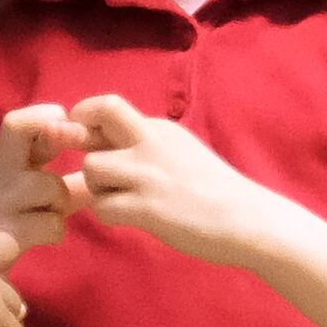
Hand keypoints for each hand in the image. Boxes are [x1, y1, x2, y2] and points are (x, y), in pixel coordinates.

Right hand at [0, 102, 84, 244]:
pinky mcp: (2, 234)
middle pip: (17, 126)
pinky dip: (55, 232)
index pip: (19, 122)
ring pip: (51, 184)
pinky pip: (51, 224)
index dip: (49, 115)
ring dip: (61, 201)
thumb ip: (58, 188)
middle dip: (56, 129)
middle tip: (74, 140)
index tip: (71, 126)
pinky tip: (41, 239)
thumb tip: (96, 181)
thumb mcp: (21, 201)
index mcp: (0, 162)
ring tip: (48, 217)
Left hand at [67, 92, 285, 271]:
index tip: (84, 137)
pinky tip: (129, 219)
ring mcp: (148, 174)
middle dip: (76, 135)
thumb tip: (99, 148)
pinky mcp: (148, 207)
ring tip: (118, 200)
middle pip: (95, 116)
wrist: (249, 221)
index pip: (108, 106)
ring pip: (91, 167)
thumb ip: (143, 148)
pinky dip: (108, 215)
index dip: (85, 118)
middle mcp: (151, 142)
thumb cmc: (215, 192)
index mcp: (159, 129)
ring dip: (96, 187)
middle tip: (83, 160)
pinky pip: (102, 206)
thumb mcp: (180, 155)